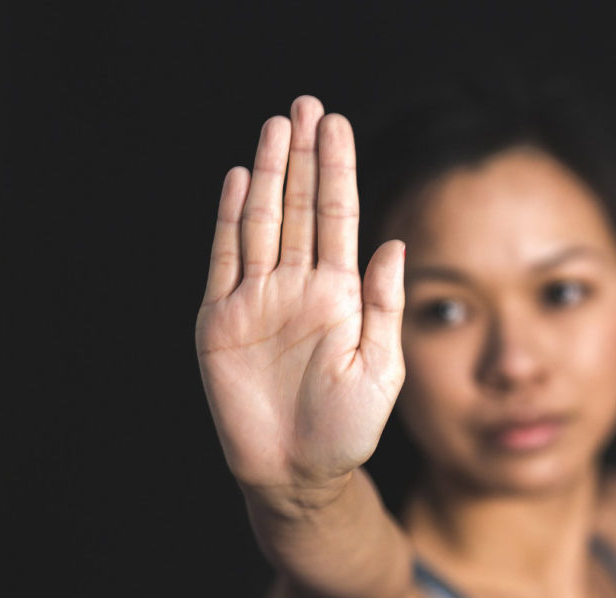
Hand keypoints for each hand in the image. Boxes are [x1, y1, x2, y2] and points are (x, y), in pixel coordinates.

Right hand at [195, 97, 404, 505]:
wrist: (296, 473)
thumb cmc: (347, 429)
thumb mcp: (380, 369)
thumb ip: (386, 306)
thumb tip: (394, 245)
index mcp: (340, 294)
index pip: (338, 218)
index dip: (336, 171)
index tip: (336, 126)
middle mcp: (299, 287)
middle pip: (299, 207)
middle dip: (303, 156)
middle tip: (306, 105)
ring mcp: (258, 300)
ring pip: (261, 221)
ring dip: (266, 173)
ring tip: (275, 126)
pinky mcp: (221, 321)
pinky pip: (223, 261)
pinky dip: (227, 220)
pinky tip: (236, 180)